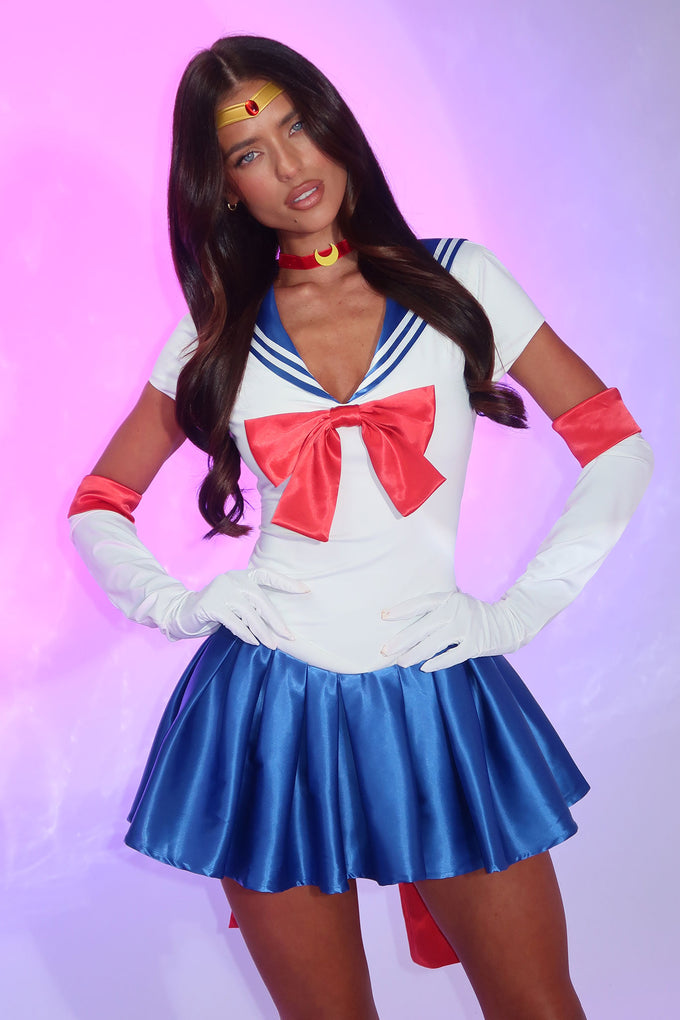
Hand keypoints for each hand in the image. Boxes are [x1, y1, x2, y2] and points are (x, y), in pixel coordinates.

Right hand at [172, 568, 309, 646]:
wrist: (183, 612)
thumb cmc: (217, 609)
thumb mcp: (236, 602)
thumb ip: (252, 604)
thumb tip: (278, 623)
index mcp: (242, 575)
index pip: (268, 575)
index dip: (287, 582)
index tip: (306, 590)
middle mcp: (233, 579)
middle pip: (261, 600)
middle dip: (276, 620)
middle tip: (289, 636)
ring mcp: (221, 590)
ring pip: (249, 614)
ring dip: (263, 632)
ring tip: (272, 645)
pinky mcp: (211, 605)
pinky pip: (234, 622)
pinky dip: (245, 634)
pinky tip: (253, 642)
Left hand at [381, 591, 523, 671]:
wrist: (509, 622)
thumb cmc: (475, 614)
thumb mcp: (458, 602)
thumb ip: (438, 607)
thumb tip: (408, 617)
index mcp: (449, 599)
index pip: (421, 603)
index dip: (402, 610)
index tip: (384, 617)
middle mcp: (456, 611)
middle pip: (423, 627)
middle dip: (402, 640)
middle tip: (385, 650)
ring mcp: (466, 628)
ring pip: (434, 644)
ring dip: (414, 655)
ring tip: (400, 662)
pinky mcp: (475, 645)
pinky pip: (452, 656)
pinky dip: (437, 663)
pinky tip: (424, 668)